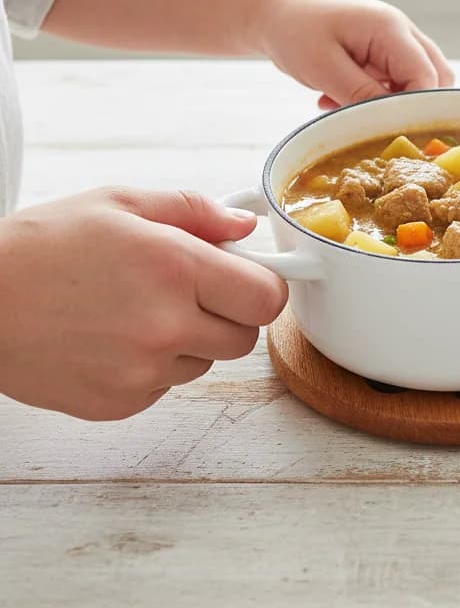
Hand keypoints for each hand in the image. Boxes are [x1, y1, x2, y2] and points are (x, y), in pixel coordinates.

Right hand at [0, 188, 287, 419]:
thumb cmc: (44, 246)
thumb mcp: (122, 204)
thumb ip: (195, 212)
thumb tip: (244, 228)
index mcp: (176, 268)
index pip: (267, 297)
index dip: (265, 286)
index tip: (249, 278)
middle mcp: (166, 325)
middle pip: (244, 336)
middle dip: (229, 313)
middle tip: (190, 290)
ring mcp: (142, 372)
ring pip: (205, 363)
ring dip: (189, 341)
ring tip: (138, 310)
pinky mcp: (118, 403)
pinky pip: (165, 387)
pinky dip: (154, 367)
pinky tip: (115, 338)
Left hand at [257, 0, 454, 108]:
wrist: (271, 10)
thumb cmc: (293, 30)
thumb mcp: (323, 67)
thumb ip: (360, 94)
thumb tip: (390, 121)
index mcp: (390, 29)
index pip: (426, 77)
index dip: (415, 109)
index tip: (391, 132)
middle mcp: (401, 32)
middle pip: (435, 78)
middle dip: (409, 107)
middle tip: (372, 121)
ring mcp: (394, 41)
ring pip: (416, 82)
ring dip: (388, 103)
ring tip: (344, 105)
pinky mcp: (382, 52)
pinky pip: (394, 82)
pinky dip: (373, 97)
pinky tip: (336, 98)